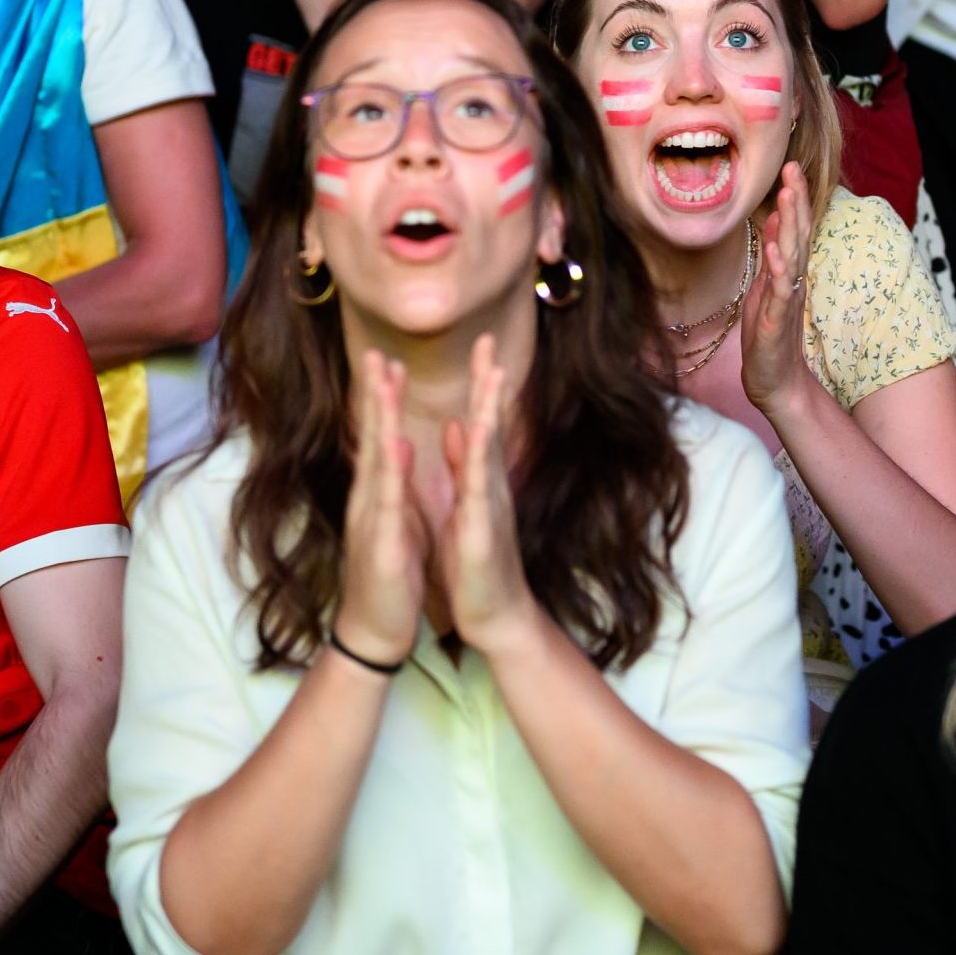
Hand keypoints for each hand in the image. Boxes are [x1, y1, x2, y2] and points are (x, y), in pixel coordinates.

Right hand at [335, 351, 429, 664]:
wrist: (375, 630)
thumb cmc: (389, 574)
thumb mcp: (396, 521)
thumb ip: (393, 484)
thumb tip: (395, 446)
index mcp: (379, 493)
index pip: (381, 436)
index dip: (384, 398)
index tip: (389, 359)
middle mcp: (370, 499)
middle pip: (373, 437)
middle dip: (375, 393)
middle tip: (377, 352)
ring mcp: (372, 518)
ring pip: (376, 460)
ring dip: (381, 419)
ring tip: (384, 382)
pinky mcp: (383, 542)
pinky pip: (387, 503)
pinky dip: (391, 473)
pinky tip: (395, 447)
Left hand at [439, 334, 536, 654]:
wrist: (495, 614)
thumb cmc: (477, 564)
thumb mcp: (466, 507)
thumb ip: (464, 465)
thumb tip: (459, 426)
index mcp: (477, 479)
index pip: (478, 421)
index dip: (478, 384)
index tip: (479, 346)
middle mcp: (487, 485)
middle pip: (488, 422)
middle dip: (488, 381)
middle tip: (489, 340)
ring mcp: (488, 505)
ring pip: (489, 448)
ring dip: (490, 409)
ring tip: (494, 373)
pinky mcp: (481, 529)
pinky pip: (478, 489)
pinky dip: (477, 459)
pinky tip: (478, 434)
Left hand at [740, 161, 818, 420]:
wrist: (775, 382)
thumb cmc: (768, 335)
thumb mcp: (766, 287)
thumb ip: (773, 254)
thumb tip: (774, 218)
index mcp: (788, 271)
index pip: (794, 227)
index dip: (794, 197)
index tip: (790, 165)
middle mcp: (792, 280)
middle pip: (797, 234)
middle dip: (795, 200)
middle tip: (793, 167)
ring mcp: (786, 300)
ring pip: (792, 256)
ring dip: (790, 226)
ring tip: (787, 197)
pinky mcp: (777, 321)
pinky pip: (780, 292)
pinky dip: (778, 270)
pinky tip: (774, 251)